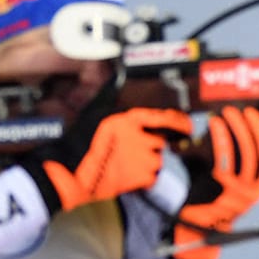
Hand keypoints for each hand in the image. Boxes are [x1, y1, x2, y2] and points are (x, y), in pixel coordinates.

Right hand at [21, 101, 192, 214]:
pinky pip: (152, 176)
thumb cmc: (78, 143)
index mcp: (127, 118)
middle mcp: (138, 136)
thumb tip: (120, 80)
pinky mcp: (141, 177)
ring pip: (157, 159)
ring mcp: (141, 157)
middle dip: (150, 147)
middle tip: (131, 153)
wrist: (70, 172)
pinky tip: (126, 175)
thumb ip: (113, 102)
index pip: (162, 117)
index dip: (178, 121)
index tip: (188, 125)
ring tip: (125, 165)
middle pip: (159, 141)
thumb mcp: (95, 113)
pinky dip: (143, 178)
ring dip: (147, 163)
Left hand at [173, 106, 258, 258]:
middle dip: (253, 128)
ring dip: (237, 130)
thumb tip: (235, 129)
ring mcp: (240, 194)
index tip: (258, 117)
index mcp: (258, 188)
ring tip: (225, 114)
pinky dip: (221, 140)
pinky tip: (214, 126)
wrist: (194, 227)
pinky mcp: (223, 193)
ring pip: (246, 156)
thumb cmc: (205, 197)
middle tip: (239, 111)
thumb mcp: (225, 180)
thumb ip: (233, 159)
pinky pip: (225, 161)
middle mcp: (254, 192)